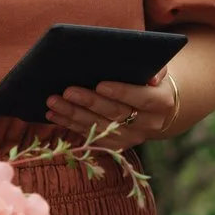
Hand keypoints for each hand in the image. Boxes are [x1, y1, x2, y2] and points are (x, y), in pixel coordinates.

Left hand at [45, 71, 179, 148]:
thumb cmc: (148, 79)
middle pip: (116, 114)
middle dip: (90, 102)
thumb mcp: (156, 69)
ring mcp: (131, 138)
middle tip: (67, 90)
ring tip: (52, 101)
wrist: (153, 106)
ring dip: (73, 114)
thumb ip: (155, 68)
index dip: (122, 92)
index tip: (100, 84)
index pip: (142, 99)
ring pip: (99, 127)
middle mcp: (148, 125)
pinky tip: (53, 113)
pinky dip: (69, 124)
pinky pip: (89, 135)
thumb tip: (152, 76)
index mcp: (161, 103)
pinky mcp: (114, 145)